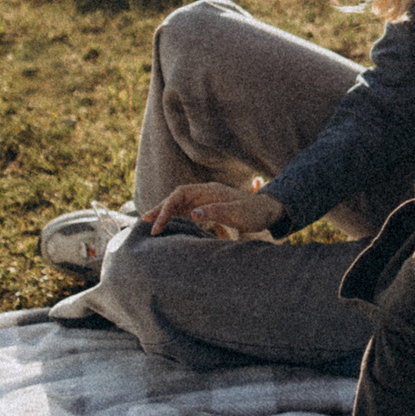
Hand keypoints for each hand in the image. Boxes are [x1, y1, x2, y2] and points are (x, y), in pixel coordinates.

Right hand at [144, 182, 284, 238]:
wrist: (269, 211)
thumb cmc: (255, 213)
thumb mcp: (236, 214)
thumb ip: (214, 212)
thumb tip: (191, 213)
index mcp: (210, 190)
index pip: (181, 195)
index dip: (167, 208)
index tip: (159, 224)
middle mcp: (206, 192)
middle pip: (177, 197)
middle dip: (161, 208)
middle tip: (145, 221)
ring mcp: (207, 199)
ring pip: (181, 203)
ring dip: (166, 211)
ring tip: (151, 222)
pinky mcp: (210, 207)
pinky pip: (188, 208)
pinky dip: (176, 214)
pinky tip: (169, 222)